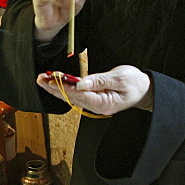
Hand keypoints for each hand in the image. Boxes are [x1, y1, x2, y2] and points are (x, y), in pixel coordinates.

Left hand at [37, 65, 153, 113]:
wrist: (143, 89)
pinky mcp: (92, 99)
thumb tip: (81, 83)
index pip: (79, 95)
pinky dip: (65, 88)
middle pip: (71, 98)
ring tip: (44, 79)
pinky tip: (56, 82)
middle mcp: (96, 106)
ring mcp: (94, 104)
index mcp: (103, 103)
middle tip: (41, 79)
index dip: (65, 87)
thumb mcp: (120, 78)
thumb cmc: (135, 83)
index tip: (53, 79)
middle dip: (55, 88)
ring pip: (71, 97)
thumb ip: (99, 80)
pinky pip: (75, 95)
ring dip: (57, 88)